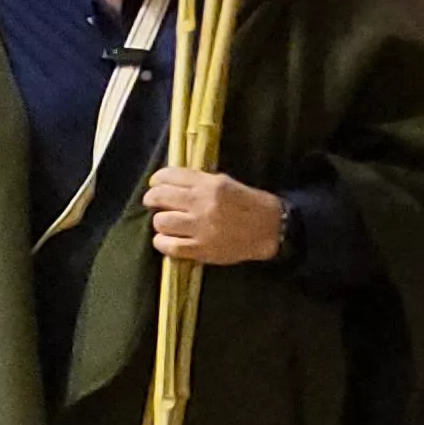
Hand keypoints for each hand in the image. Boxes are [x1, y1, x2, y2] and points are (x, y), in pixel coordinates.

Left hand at [144, 167, 284, 264]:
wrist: (271, 229)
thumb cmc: (249, 204)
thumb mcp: (226, 184)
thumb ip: (200, 182)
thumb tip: (171, 182)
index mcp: (210, 184)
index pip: (170, 176)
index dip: (156, 180)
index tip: (155, 185)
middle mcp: (202, 203)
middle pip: (160, 197)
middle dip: (152, 199)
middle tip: (154, 204)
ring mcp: (201, 227)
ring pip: (161, 222)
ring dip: (160, 222)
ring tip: (167, 224)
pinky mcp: (201, 249)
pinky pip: (169, 246)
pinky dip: (163, 243)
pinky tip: (167, 240)